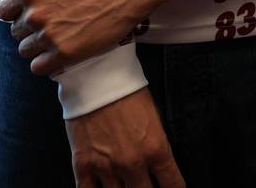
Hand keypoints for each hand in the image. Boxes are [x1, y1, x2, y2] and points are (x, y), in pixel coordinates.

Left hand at [0, 0, 170, 75]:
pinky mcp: (66, 54)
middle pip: (17, 31)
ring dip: (37, 45)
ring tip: (55, 36)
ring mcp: (50, 36)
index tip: (31, 9)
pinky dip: (45, 62)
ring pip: (26, 50)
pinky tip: (58, 51)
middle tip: (50, 21)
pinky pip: (39, 67)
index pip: (5, 10)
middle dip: (30, 27)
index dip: (18, 10)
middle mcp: (36, 15)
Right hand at [65, 88, 184, 187]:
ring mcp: (106, 167)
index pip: (173, 185)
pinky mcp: (83, 165)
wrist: (97, 77)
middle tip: (146, 185)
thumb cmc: (126, 91)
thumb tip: (158, 164)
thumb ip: (156, 146)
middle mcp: (132, 162)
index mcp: (155, 149)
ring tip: (124, 183)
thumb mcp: (154, 118)